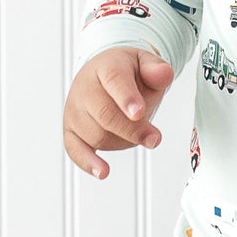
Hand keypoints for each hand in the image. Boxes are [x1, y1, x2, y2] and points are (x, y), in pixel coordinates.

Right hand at [63, 47, 174, 180]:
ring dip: (124, 141)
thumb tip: (164, 73)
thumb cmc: (128, 73)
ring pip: (98, 136)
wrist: (103, 75)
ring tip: (141, 134)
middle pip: (105, 114)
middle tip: (155, 138)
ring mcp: (75, 111)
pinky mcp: (71, 131)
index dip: (127, 98)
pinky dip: (88, 162)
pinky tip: (103, 172)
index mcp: (106, 67)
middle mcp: (85, 88)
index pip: (114, 80)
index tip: (139, 113)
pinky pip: (75, 149)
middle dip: (132, 130)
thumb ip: (156, 69)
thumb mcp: (145, 64)